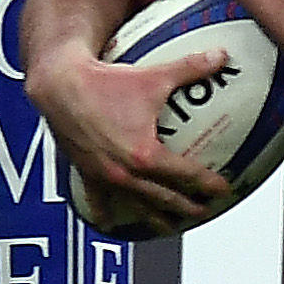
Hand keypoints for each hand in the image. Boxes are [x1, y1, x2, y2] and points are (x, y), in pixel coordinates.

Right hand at [28, 47, 235, 230]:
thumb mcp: (154, 77)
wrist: (58, 86)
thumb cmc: (104, 82)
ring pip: (133, 205)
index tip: (224, 190)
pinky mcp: (84, 172)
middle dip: (186, 207)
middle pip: (162, 198)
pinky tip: (111, 224)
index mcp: (144, 154)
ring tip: (169, 228)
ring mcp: (103, 175)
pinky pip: (96, 200)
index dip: (208, 183)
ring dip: (153, 217)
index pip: (185, 175)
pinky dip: (105, 213)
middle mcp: (123, 172)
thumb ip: (192, 68)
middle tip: (204, 211)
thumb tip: (223, 55)